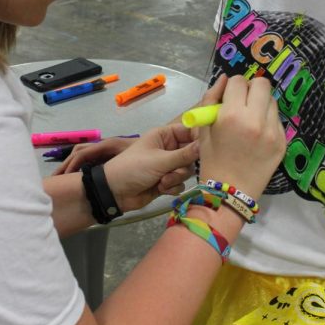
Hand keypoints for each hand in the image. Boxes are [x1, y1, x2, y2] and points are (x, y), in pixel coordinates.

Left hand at [53, 79, 228, 176]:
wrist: (114, 192)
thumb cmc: (133, 168)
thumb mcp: (159, 160)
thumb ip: (184, 154)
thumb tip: (206, 145)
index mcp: (165, 135)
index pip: (190, 131)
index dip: (199, 139)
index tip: (210, 148)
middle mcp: (169, 148)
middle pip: (191, 153)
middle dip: (184, 165)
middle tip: (174, 170)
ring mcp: (168, 165)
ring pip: (187, 170)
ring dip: (176, 178)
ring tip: (162, 181)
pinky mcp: (166, 181)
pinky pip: (180, 183)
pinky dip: (172, 187)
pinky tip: (160, 189)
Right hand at [197, 75, 285, 199]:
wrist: (231, 194)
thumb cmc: (212, 161)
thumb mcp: (204, 130)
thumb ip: (211, 100)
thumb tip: (224, 79)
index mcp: (232, 115)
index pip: (238, 81)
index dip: (232, 87)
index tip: (230, 97)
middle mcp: (256, 120)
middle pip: (262, 84)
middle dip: (251, 88)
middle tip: (244, 102)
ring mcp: (273, 131)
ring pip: (272, 100)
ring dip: (261, 104)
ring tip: (251, 120)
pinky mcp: (283, 141)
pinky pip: (277, 119)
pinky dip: (268, 121)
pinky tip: (258, 135)